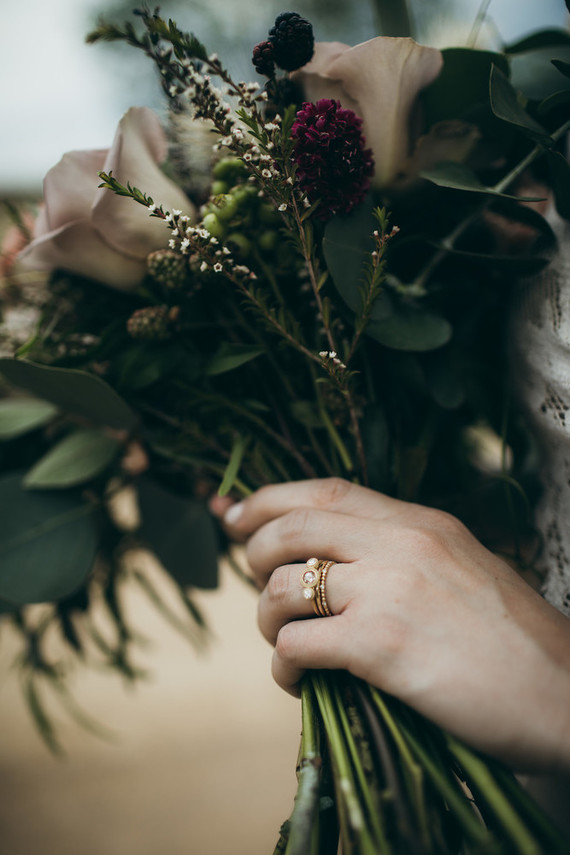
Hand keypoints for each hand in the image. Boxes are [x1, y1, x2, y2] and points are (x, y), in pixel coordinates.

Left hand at [222, 477, 569, 771]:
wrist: (564, 693)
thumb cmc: (514, 640)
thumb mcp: (461, 568)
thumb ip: (400, 553)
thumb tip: (332, 560)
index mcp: (421, 522)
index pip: (325, 490)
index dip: (268, 499)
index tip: (233, 514)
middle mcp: (401, 545)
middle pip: (292, 528)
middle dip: (254, 551)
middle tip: (252, 578)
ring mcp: (389, 592)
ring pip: (284, 586)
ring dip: (265, 616)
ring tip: (281, 639)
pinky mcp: (381, 646)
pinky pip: (296, 643)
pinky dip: (282, 664)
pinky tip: (297, 678)